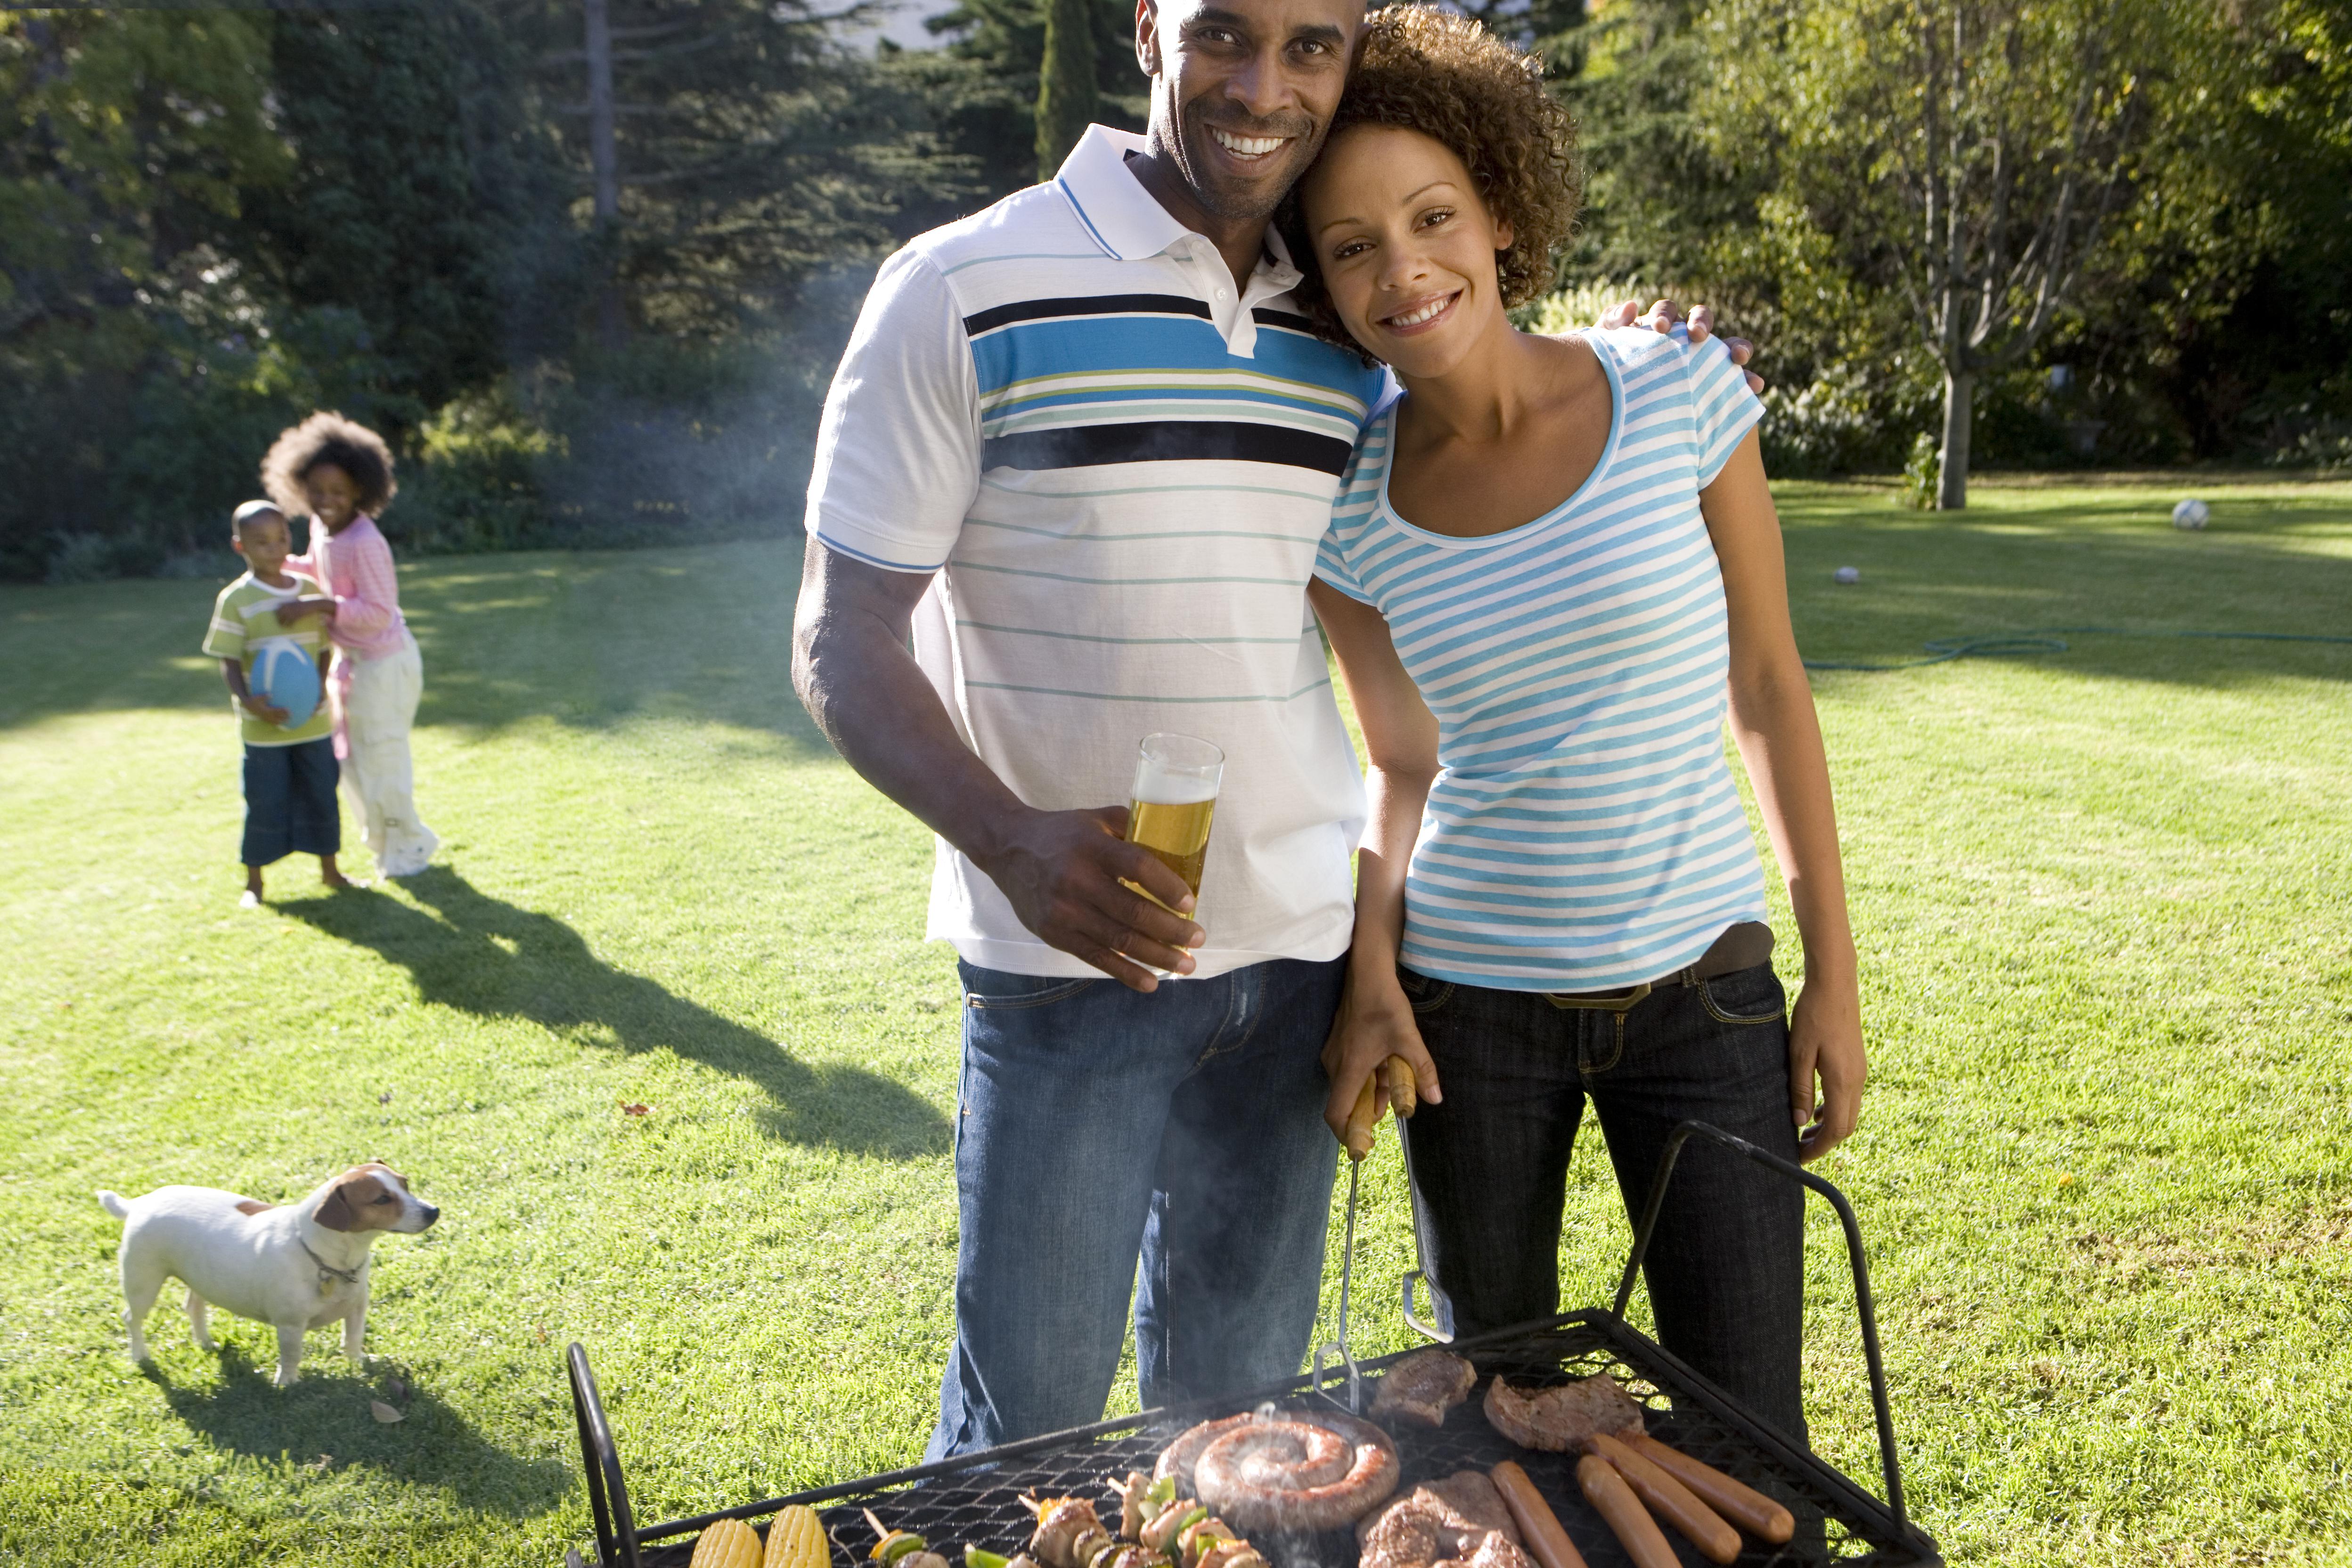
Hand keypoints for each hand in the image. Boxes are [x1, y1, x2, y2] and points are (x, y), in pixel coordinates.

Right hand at [241, 693, 289, 724]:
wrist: (248, 705)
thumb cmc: (254, 699)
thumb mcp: (259, 697)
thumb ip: (265, 696)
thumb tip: (270, 695)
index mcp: (266, 710)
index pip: (276, 710)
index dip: (282, 710)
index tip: (288, 709)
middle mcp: (266, 714)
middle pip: (277, 716)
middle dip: (284, 717)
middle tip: (291, 717)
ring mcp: (265, 717)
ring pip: (274, 720)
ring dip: (281, 721)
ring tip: (287, 722)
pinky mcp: (263, 718)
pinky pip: (270, 721)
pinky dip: (275, 723)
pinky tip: (279, 724)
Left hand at [276, 597, 334, 625]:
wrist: (313, 605)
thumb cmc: (305, 603)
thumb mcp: (296, 602)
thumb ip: (290, 604)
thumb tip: (284, 608)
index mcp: (287, 603)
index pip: (278, 609)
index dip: (277, 614)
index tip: (277, 617)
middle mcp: (288, 607)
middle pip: (279, 615)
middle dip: (279, 619)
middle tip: (280, 623)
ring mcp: (292, 612)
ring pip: (283, 619)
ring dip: (283, 624)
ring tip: (283, 626)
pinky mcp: (296, 616)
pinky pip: (290, 622)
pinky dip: (290, 625)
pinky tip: (290, 627)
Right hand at [977, 805, 1205, 992]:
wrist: (1008, 849)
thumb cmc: (1063, 834)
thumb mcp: (1096, 819)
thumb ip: (1133, 829)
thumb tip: (1179, 849)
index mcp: (1091, 846)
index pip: (1137, 867)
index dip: (1167, 887)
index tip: (1190, 903)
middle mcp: (1075, 879)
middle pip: (1133, 911)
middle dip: (1172, 930)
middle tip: (1198, 938)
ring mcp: (1063, 911)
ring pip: (1119, 940)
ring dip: (1158, 956)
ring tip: (1185, 964)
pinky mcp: (1054, 934)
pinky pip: (1097, 958)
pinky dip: (1126, 972)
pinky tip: (1151, 982)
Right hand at [1320, 966, 1441, 1152]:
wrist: (1367, 972)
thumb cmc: (1385, 1004)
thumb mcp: (1408, 1039)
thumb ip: (1421, 1071)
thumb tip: (1435, 1098)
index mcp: (1349, 1068)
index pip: (1336, 1114)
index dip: (1347, 1134)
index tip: (1363, 1145)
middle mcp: (1335, 1064)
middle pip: (1344, 1102)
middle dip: (1365, 1113)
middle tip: (1390, 1112)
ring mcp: (1334, 1052)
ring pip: (1349, 1085)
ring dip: (1369, 1092)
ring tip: (1394, 1082)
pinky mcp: (1338, 1043)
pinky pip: (1349, 1070)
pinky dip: (1366, 1077)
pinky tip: (1386, 1066)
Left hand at [1597, 297, 1763, 394]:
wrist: (1621, 415)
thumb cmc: (1612, 377)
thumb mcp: (1606, 352)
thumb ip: (1613, 324)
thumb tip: (1631, 307)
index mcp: (1658, 328)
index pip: (1667, 312)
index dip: (1665, 315)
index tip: (1658, 327)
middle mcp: (1684, 338)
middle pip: (1699, 320)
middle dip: (1700, 324)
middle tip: (1697, 336)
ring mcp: (1704, 359)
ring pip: (1726, 345)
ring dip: (1735, 346)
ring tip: (1738, 357)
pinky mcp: (1718, 381)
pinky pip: (1737, 379)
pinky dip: (1748, 379)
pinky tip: (1754, 386)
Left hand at [1788, 976, 1864, 1162]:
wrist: (1835, 985)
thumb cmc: (1813, 1016)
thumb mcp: (1799, 1053)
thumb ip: (1801, 1088)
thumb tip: (1800, 1122)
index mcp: (1843, 1081)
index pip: (1836, 1129)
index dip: (1819, 1148)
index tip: (1800, 1157)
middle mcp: (1857, 1080)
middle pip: (1847, 1126)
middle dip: (1824, 1142)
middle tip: (1799, 1149)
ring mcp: (1860, 1071)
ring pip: (1849, 1112)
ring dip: (1829, 1126)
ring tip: (1804, 1132)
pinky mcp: (1857, 1063)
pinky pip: (1849, 1096)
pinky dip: (1834, 1109)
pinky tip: (1816, 1108)